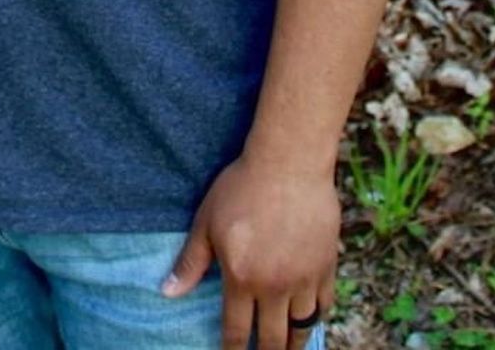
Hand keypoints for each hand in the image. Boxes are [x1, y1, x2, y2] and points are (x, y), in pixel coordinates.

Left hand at [160, 154, 337, 349]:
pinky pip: (324, 306)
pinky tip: (309, 321)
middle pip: (272, 339)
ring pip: (301, 328)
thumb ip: (191, 261)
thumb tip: (167, 293)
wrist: (288, 163)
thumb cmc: (241, 187)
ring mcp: (304, 279)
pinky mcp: (327, 267)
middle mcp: (275, 287)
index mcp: (242, 277)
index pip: (236, 330)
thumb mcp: (207, 221)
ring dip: (293, 344)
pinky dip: (316, 318)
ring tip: (286, 349)